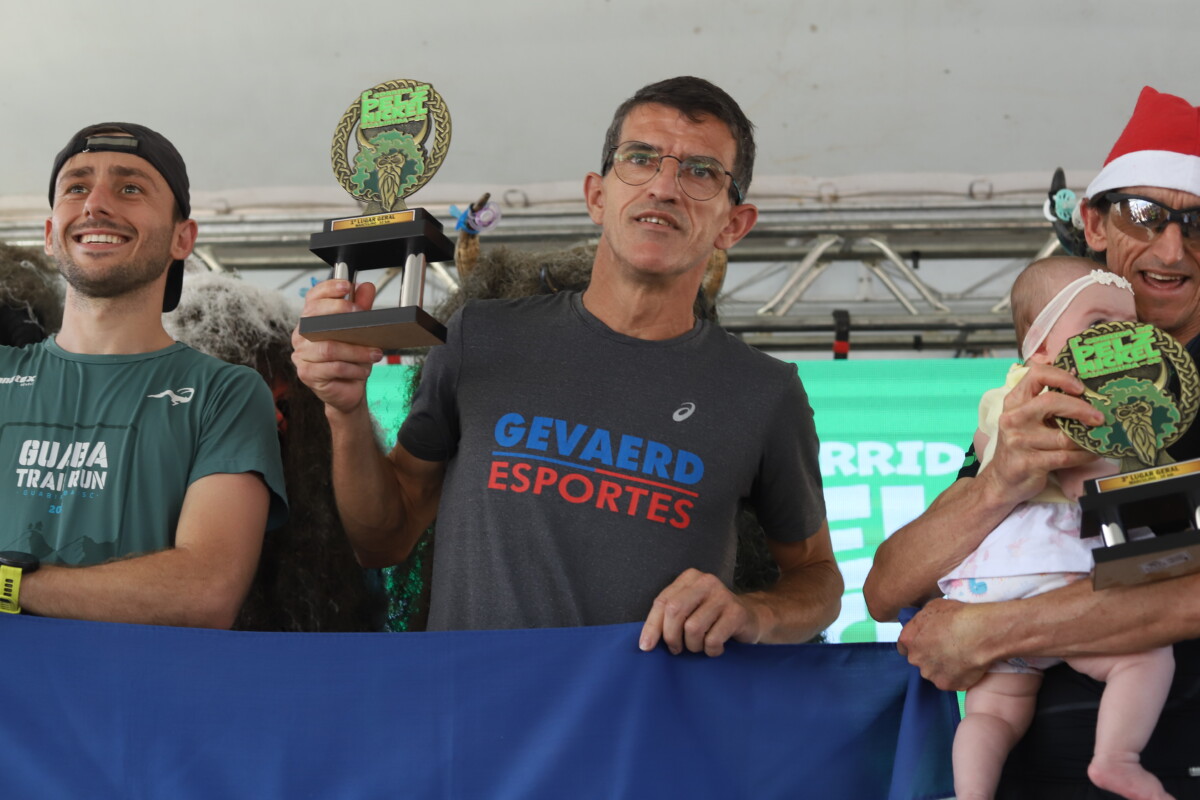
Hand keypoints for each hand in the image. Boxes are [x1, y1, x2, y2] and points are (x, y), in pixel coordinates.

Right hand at [291, 279, 381, 414]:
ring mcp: (301, 355)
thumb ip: (361, 309)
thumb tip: (366, 287)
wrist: (347, 391)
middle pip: (315, 317)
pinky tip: (363, 370)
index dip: (328, 289)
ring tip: (374, 353)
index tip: (347, 286)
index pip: (313, 298)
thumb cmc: (351, 360)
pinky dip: (352, 368)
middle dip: (342, 314)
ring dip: (355, 350)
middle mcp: (301, 335)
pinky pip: (332, 368)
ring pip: (328, 347)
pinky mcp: (306, 374)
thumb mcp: (360, 332)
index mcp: (311, 321)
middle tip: (364, 320)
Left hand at [639, 569, 763, 656]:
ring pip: (693, 628)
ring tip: (700, 646)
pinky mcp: (737, 612)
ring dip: (693, 646)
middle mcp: (706, 582)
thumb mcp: (689, 611)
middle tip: (677, 649)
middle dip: (671, 636)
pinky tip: (716, 647)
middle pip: (674, 611)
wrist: (751, 618)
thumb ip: (669, 618)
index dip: (652, 626)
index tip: (646, 646)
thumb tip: (646, 642)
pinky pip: (712, 639)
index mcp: (689, 578)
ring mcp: (723, 595)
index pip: (662, 601)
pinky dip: (711, 650)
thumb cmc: (712, 618)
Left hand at [896, 598, 991, 689]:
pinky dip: (957, 676)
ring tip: (959, 657)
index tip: (927, 642)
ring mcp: (930, 674)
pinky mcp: (946, 684)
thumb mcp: (933, 607)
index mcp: (908, 639)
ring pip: (934, 672)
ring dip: (943, 667)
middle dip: (930, 656)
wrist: (979, 633)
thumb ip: (923, 620)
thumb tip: (926, 625)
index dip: (917, 644)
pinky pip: (950, 681)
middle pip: (919, 660)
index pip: (904, 646)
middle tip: (947, 649)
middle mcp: (915, 659)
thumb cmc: (957, 615)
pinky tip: (967, 666)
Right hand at [980, 362, 1103, 505]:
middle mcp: (1013, 418)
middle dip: (1081, 408)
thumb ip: (1046, 405)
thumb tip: (1085, 392)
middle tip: (1099, 417)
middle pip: (1051, 402)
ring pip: (1065, 436)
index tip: (1080, 387)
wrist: (1002, 480)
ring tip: (1097, 438)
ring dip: (1087, 439)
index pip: (1035, 375)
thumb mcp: (1025, 419)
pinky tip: (1092, 453)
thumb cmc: (1021, 445)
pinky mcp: (1029, 463)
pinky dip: (1085, 455)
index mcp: (1014, 402)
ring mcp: (1019, 441)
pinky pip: (1067, 457)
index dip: (1061, 377)